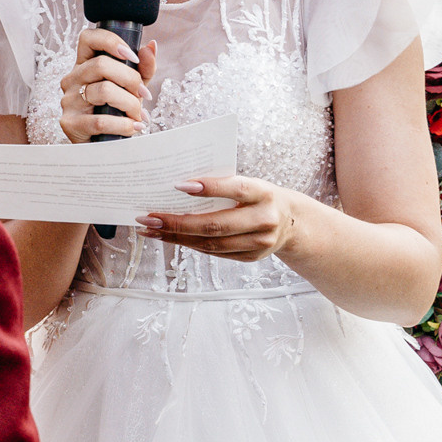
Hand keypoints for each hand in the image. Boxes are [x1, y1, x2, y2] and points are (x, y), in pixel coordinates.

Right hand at [59, 26, 156, 144]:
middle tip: (142, 94)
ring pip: (103, 91)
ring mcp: (68, 101)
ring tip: (138, 115)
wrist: (104, 147)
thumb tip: (151, 46)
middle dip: (131, 79)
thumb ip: (143, 68)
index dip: (110, 41)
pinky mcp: (70, 123)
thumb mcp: (133, 88)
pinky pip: (101, 120)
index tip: (131, 56)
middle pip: (101, 65)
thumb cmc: (117, 113)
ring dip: (130, 104)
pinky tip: (133, 127)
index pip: (88, 38)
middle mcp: (73, 79)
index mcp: (85, 66)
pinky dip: (124, 125)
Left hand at [139, 176, 304, 261]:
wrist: (292, 222)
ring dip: (176, 237)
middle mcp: (264, 219)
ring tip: (151, 229)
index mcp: (263, 193)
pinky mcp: (251, 257)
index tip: (178, 185)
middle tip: (148, 217)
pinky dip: (189, 245)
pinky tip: (170, 238)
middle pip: (216, 225)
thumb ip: (223, 185)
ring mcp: (260, 242)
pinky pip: (215, 253)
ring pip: (211, 244)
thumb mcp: (250, 184)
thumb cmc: (259, 197)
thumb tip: (177, 186)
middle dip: (177, 222)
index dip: (208, 187)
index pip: (235, 189)